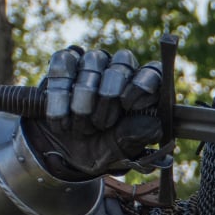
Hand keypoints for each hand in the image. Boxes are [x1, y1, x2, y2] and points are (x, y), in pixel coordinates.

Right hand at [22, 46, 165, 180]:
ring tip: (81, 127)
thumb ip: (139, 136)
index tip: (129, 105)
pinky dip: (60, 92)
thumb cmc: (101, 147)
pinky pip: (64, 64)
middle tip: (102, 124)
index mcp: (142, 90)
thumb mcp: (122, 150)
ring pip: (93, 61)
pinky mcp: (65, 62)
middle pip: (123, 62)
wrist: (65, 153)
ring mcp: (93, 63)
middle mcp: (120, 70)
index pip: (153, 71)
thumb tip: (153, 122)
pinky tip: (62, 117)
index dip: (143, 84)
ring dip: (84, 97)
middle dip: (110, 94)